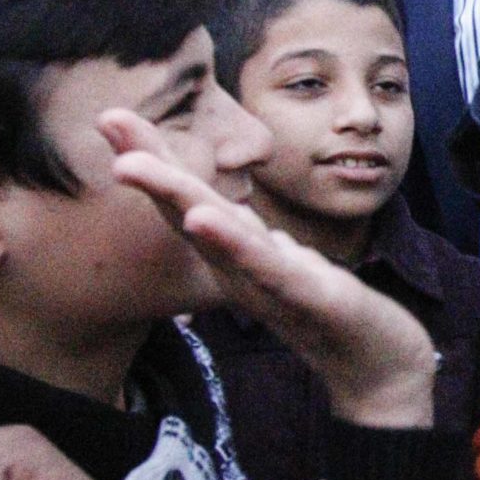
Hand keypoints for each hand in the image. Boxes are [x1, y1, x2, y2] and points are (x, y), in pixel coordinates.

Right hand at [99, 110, 434, 429]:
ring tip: (131, 166)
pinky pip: (263, 265)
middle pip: (185, 208)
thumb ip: (246, 238)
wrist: (371, 363)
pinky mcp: (303, 295)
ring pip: (213, 234)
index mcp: (230, 251)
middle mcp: (235, 268)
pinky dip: (231, 241)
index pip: (185, 197)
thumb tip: (222, 210)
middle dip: (148, 163)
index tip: (111, 116)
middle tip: (108, 121)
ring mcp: (265, 283)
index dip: (153, 156)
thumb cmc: (320, 310)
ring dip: (173, 195)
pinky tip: (203, 218)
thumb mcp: (277, 261)